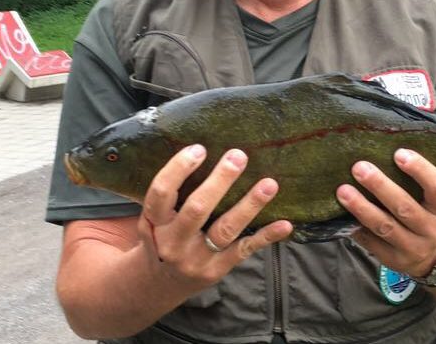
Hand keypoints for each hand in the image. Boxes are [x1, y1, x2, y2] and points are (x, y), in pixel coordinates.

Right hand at [138, 145, 291, 292]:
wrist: (159, 286)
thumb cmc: (160, 238)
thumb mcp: (150, 220)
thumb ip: (167, 195)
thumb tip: (194, 149)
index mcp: (154, 223)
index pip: (162, 193)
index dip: (178, 169)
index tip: (199, 148)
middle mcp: (174, 242)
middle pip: (197, 209)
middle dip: (220, 181)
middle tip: (238, 156)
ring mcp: (198, 258)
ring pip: (225, 229)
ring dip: (249, 205)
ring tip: (269, 184)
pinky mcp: (218, 268)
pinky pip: (245, 249)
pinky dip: (266, 236)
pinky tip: (285, 224)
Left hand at [336, 148, 435, 278]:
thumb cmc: (429, 216)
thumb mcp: (435, 203)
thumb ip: (419, 184)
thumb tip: (384, 153)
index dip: (420, 170)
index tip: (399, 153)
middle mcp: (431, 231)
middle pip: (405, 208)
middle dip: (380, 186)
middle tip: (359, 168)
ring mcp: (413, 248)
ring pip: (385, 227)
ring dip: (362, 208)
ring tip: (343, 191)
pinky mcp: (394, 260)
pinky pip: (371, 243)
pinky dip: (356, 227)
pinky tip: (341, 215)